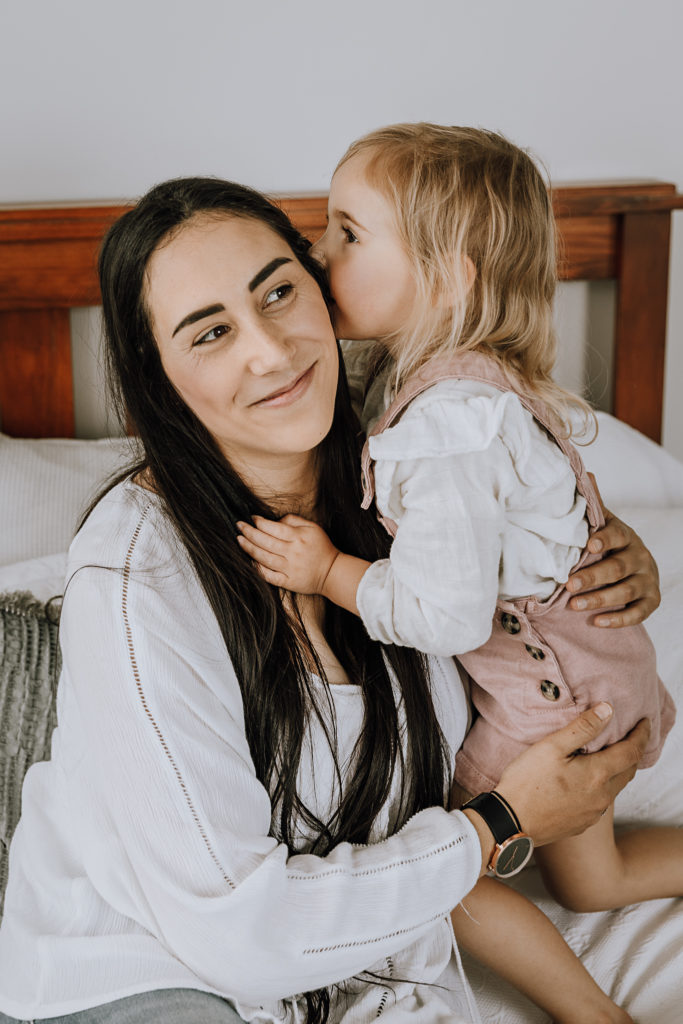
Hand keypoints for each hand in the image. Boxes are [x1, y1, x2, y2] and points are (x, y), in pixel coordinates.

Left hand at [236, 515, 338, 593]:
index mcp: (299, 537)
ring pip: (264, 558)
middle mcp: (293, 552)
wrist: (332, 572)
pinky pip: (269, 576)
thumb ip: (293, 520)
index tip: (252, 518)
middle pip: (266, 542)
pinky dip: (258, 569)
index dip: (260, 522)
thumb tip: (274, 520)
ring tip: (239, 540)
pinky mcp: (289, 582)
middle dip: (249, 532)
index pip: (274, 528)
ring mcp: (290, 569)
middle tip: (239, 525)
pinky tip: (250, 561)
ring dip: (249, 548)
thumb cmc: (321, 547)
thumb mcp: (312, 527)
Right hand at [495, 704, 650, 847]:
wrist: (510, 823)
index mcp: (597, 775)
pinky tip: (589, 780)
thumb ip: (582, 728)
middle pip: (628, 770)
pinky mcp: (582, 824)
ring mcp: (593, 813)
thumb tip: (608, 711)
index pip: (632, 751)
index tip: (645, 722)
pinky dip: (603, 785)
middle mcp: (602, 796)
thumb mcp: (551, 747)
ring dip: (618, 769)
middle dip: (633, 752)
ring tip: (610, 755)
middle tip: (631, 736)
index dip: (641, 735)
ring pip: (615, 787)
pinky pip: (600, 801)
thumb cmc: (526, 782)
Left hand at [566, 476, 660, 626]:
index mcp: (626, 535)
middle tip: (568, 585)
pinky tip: (597, 623)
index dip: (604, 539)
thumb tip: (586, 473)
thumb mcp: (602, 525)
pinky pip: (639, 613)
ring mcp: (648, 579)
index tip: (589, 545)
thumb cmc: (609, 544)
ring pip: (626, 592)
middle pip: (618, 568)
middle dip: (593, 577)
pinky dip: (618, 620)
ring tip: (575, 606)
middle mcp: (640, 556)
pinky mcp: (652, 600)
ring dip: (600, 600)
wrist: (636, 565)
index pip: (617, 535)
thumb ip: (594, 506)